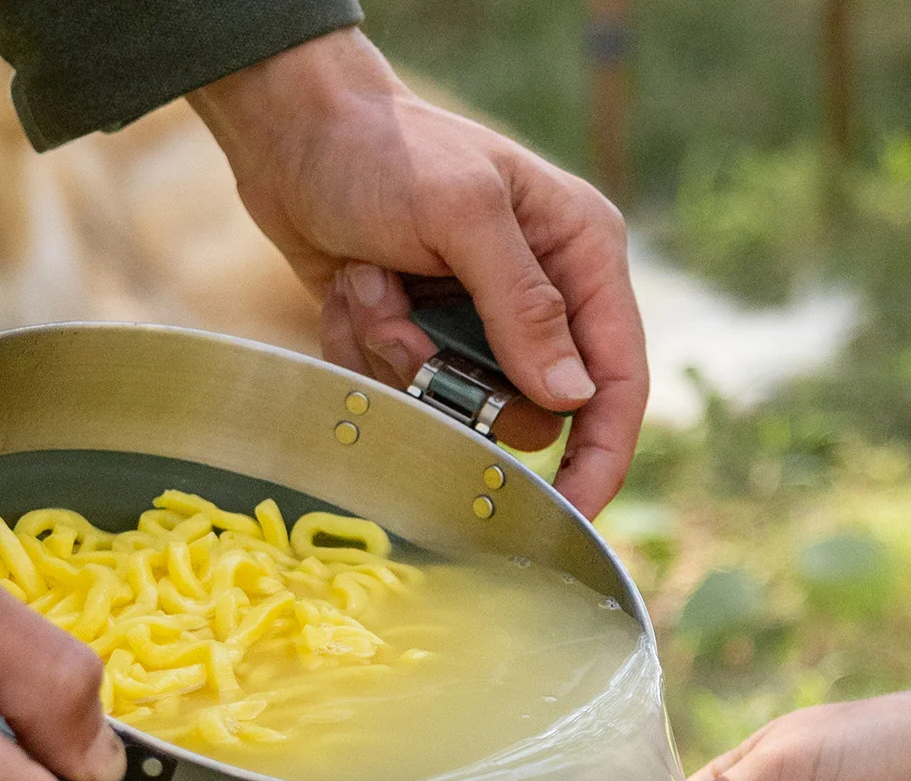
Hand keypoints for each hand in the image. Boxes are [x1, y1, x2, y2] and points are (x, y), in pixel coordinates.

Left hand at [191, 28, 646, 518]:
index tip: (572, 516)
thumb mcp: (463, 212)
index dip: (601, 458)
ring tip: (371, 285)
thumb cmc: (385, 151)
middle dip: (454, 385)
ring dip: (396, 359)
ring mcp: (475, 326)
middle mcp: (540, 299)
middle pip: (526, 413)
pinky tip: (353, 289)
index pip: (616, 382)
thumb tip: (572, 398)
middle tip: (404, 321)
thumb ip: (523, 305)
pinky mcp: (420, 343)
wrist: (294, 135)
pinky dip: (363, 351)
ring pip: (454, 410)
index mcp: (581, 254)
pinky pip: (400, 395)